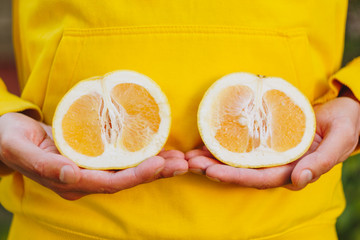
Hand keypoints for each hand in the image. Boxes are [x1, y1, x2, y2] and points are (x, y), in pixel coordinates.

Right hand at [0, 113, 187, 199]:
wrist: (4, 136)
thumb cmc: (9, 139)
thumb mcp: (19, 148)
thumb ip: (44, 164)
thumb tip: (71, 175)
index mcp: (68, 182)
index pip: (109, 184)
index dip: (136, 176)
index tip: (160, 164)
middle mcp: (83, 180)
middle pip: (126, 180)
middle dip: (155, 172)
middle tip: (182, 163)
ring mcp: (89, 171)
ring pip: (128, 172)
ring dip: (155, 166)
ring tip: (180, 159)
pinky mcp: (93, 159)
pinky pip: (122, 161)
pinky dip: (143, 157)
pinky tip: (160, 151)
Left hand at [186, 97, 359, 189]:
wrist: (344, 114)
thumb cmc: (345, 126)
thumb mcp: (340, 141)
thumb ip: (322, 162)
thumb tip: (299, 179)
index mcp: (295, 171)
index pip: (260, 179)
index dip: (235, 177)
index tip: (210, 171)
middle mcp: (279, 166)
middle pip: (242, 173)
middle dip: (214, 169)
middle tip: (189, 163)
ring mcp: (271, 155)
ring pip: (238, 161)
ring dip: (213, 159)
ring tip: (189, 156)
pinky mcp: (267, 142)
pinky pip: (242, 147)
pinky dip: (223, 146)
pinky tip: (205, 143)